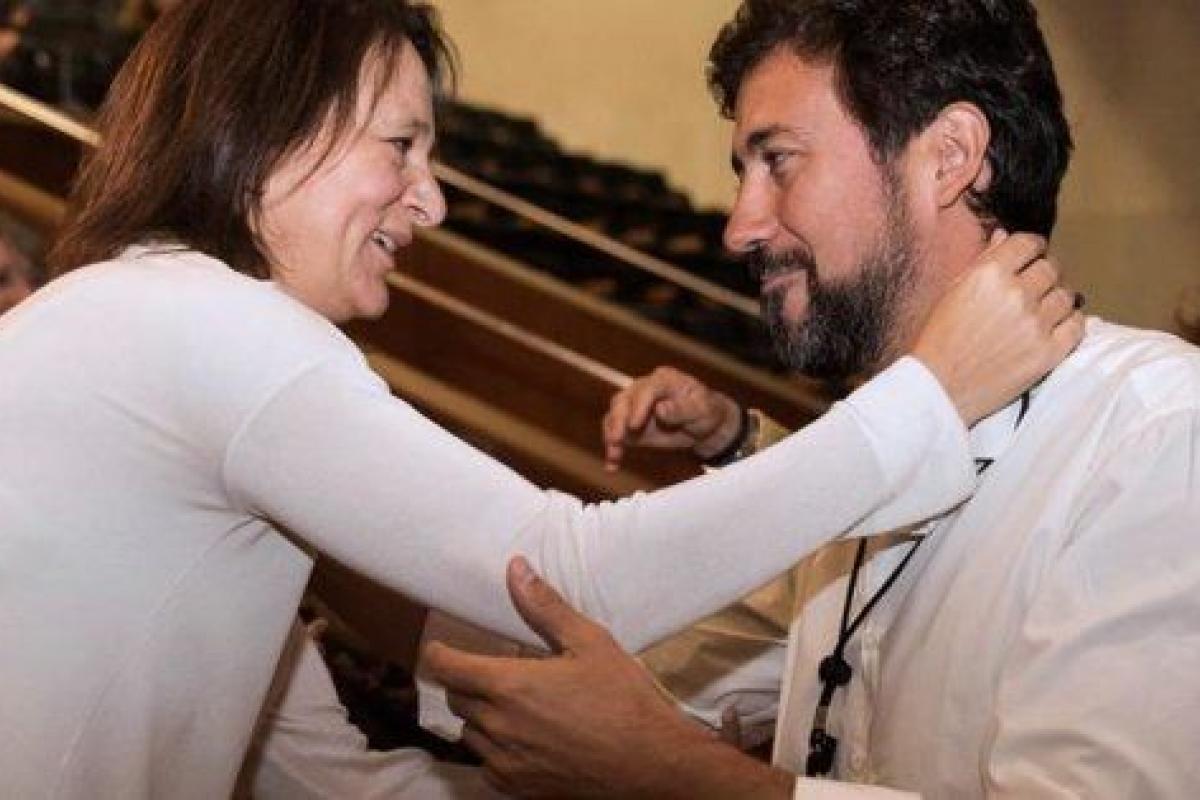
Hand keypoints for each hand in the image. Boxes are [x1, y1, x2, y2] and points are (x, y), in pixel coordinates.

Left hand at [424, 558, 792, 798]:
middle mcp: (498, 726)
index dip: (437, 653)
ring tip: (508, 704)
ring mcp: (506, 762)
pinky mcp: (518, 788)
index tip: (440, 646)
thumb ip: (545, 607)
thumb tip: (515, 569)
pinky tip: (521, 738)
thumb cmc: (623, 699)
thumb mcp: (590, 642)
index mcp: (509, 686)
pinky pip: (486, 764)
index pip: (446, 668)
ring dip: (478, 715)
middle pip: (456, 699)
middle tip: (489, 670)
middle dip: (465, 681)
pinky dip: (493, 748)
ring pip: (469, 733)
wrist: (652, 764)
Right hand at [602, 367, 741, 469]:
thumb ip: (682, 409)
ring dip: (611, 435)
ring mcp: (635, 406)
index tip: (634, 425)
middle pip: (624, 400)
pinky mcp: (631, 425)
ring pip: (615, 416)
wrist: (706, 427)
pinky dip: (613, 448)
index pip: (647, 389)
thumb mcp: (702, 409)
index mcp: (664, 380)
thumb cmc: (707, 412)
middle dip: (618, 421)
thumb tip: (661, 409)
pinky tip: (613, 463)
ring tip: (614, 454)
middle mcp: (645, 389)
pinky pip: (616, 434)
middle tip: (617, 440)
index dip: (638, 406)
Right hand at [911, 230, 1084, 425]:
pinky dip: (1070, 321)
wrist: (938, 388)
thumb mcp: (952, 292)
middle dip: (1044, 272)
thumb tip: (1006, 235)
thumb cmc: (939, 339)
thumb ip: (983, 261)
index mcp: (988, 275)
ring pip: (1066, 295)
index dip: (1033, 247)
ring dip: (1057, 298)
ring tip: (1043, 308)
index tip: (1033, 253)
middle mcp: (1015, 295)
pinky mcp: (1047, 353)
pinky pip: (1076, 325)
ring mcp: (1035, 325)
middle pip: (1051, 268)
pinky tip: (1055, 325)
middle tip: (1035, 285)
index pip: (1028, 244)